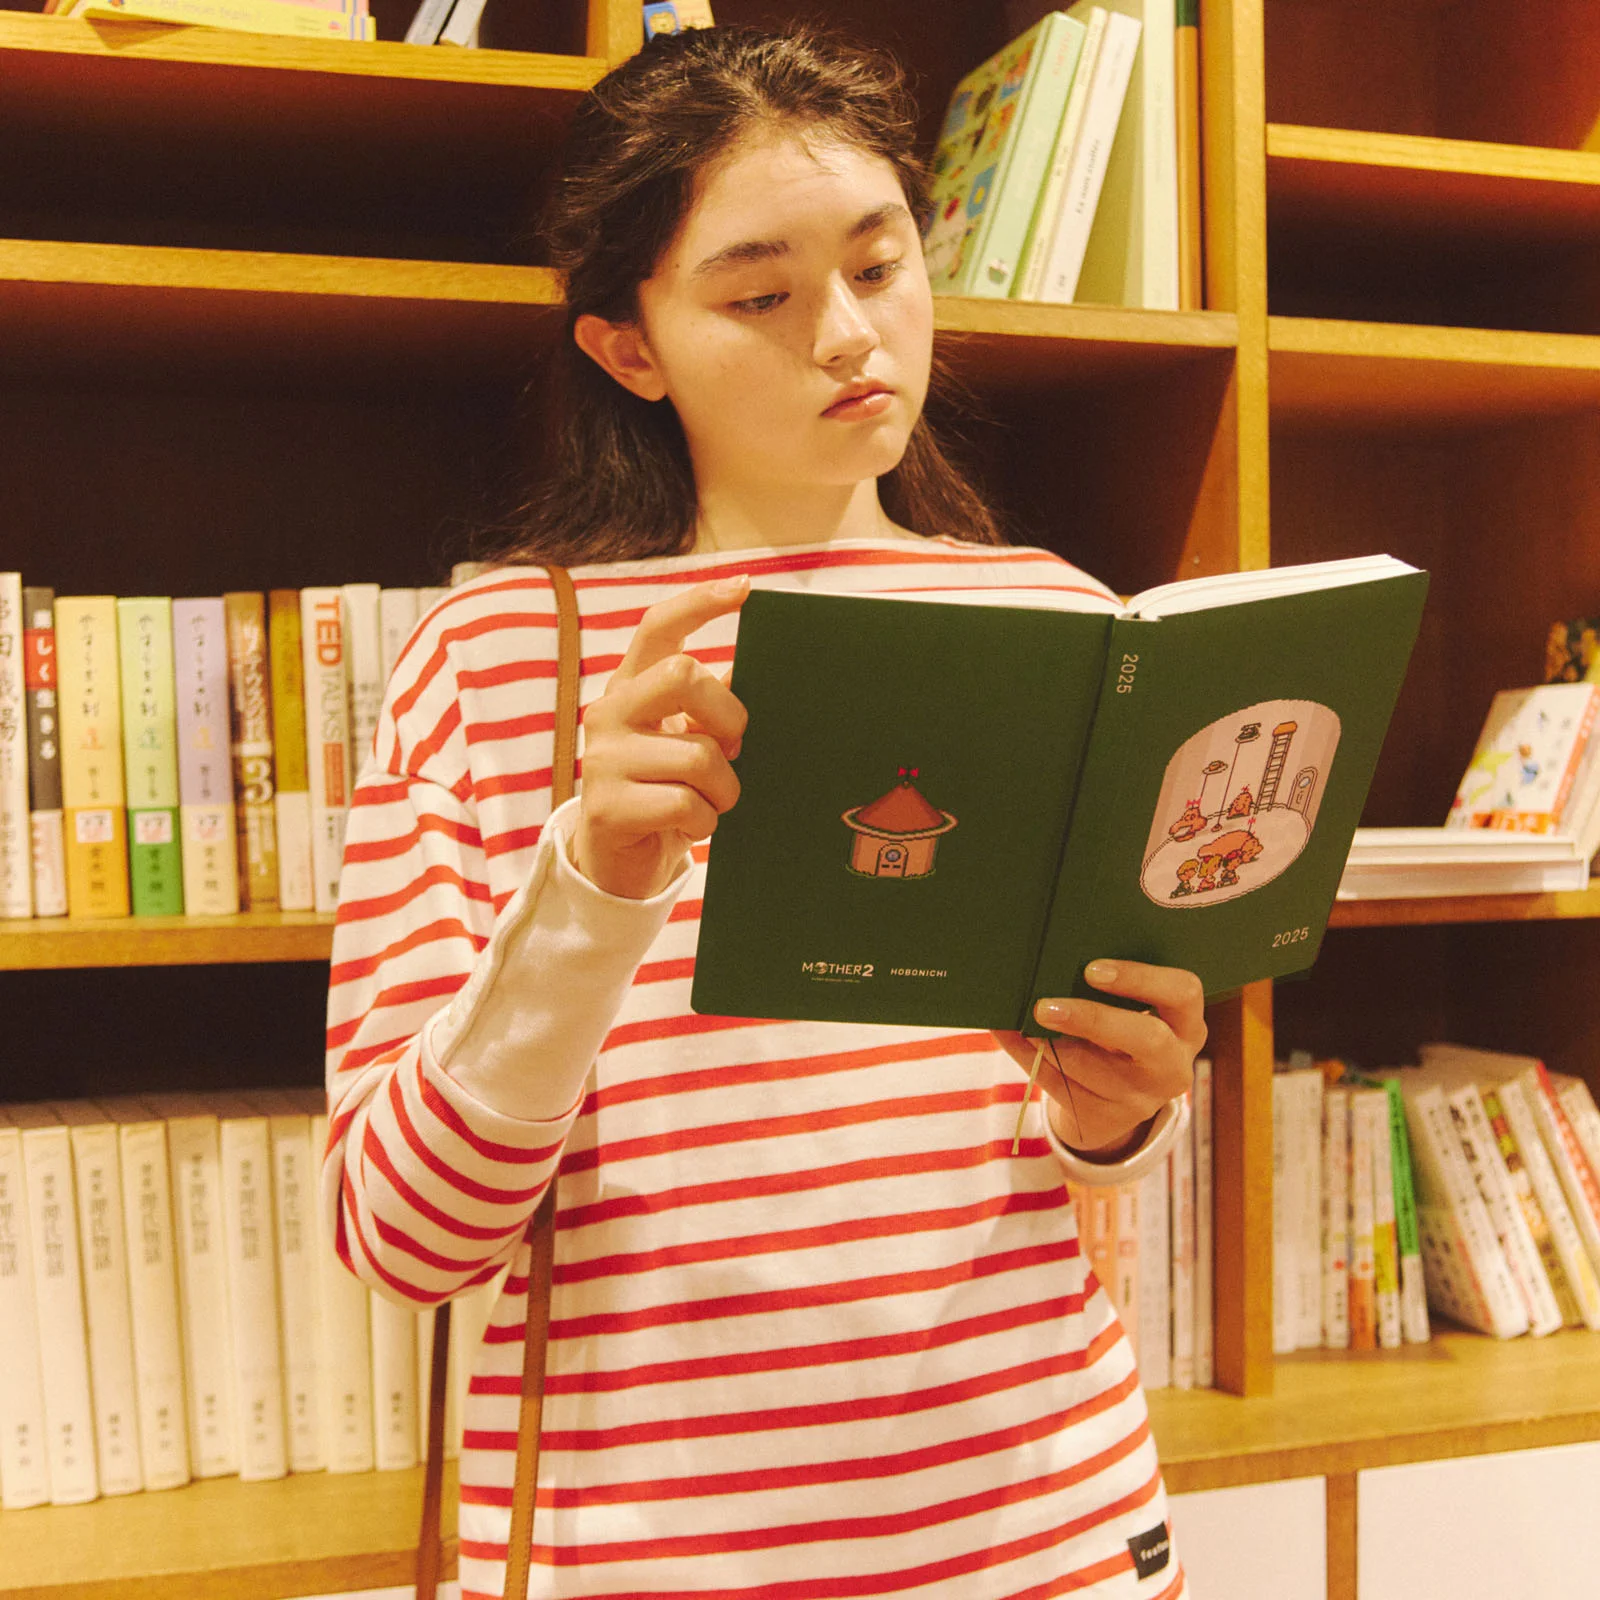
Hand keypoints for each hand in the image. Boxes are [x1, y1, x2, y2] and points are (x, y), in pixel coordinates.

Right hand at [572, 576, 749, 899]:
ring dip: (724, 788)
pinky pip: (685, 804)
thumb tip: (743, 672)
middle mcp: (609, 713)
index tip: (743, 587)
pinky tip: (690, 827)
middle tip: (733, 747)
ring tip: (711, 802)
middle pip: (683, 674)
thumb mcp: (684, 741)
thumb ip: (706, 705)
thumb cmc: (664, 792)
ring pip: (699, 755)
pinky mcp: (607, 806)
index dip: (700, 603)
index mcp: (631, 688)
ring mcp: (603, 759)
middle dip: (728, 714)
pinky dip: (705, 822)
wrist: (618, 865)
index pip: (658, 627)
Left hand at [992, 959, 1205, 1159]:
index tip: (1092, 969)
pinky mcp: (1104, 1120)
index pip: (1182, 992)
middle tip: (1045, 1005)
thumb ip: (1110, 989)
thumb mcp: (1132, 1013)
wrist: (1114, 1100)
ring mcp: (1141, 1100)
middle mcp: (1172, 1065)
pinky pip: (1058, 1085)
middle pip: (1146, 1039)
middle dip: (1092, 1018)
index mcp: (1186, 1025)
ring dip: (1049, 1041)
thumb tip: (1052, 957)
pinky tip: (1009, 1033)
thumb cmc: (1120, 1033)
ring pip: (1091, 1068)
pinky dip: (1028, 1056)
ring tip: (1021, 1017)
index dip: (1140, 978)